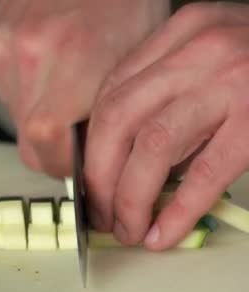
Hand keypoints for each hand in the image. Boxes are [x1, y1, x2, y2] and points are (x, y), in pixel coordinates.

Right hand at [0, 0, 168, 177]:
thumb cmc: (122, 4)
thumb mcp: (135, 61)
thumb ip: (109, 114)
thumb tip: (90, 163)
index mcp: (76, 56)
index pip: (46, 142)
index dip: (61, 164)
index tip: (77, 165)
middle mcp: (29, 52)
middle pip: (28, 140)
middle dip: (53, 148)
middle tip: (76, 131)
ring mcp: (0, 47)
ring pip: (16, 119)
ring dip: (38, 117)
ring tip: (63, 85)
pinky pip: (4, 93)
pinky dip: (25, 93)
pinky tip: (45, 68)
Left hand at [85, 2, 248, 250]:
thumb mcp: (214, 60)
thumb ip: (171, 98)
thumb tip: (128, 164)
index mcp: (180, 32)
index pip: (112, 94)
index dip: (91, 148)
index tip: (88, 183)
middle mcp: (198, 51)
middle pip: (118, 119)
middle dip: (99, 177)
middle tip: (101, 214)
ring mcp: (229, 81)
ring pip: (154, 145)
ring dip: (131, 197)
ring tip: (129, 230)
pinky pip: (206, 171)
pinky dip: (178, 210)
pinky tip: (163, 234)